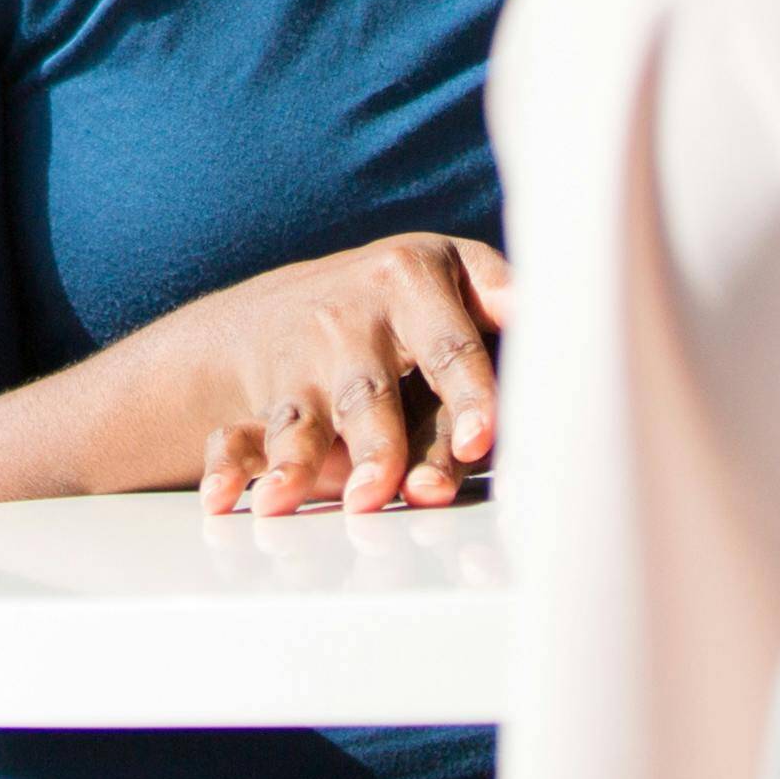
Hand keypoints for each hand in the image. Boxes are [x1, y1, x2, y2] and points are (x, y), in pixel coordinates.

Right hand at [175, 233, 508, 516]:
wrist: (283, 306)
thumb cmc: (401, 307)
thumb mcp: (451, 276)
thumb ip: (500, 299)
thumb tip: (553, 311)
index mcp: (413, 278)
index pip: (449, 345)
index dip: (466, 393)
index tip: (478, 439)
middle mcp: (352, 316)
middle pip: (371, 391)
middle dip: (380, 444)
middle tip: (397, 493)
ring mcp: (302, 357)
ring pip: (305, 417)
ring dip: (300, 463)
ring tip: (294, 502)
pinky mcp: (263, 397)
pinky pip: (240, 436)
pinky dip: (229, 470)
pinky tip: (226, 500)